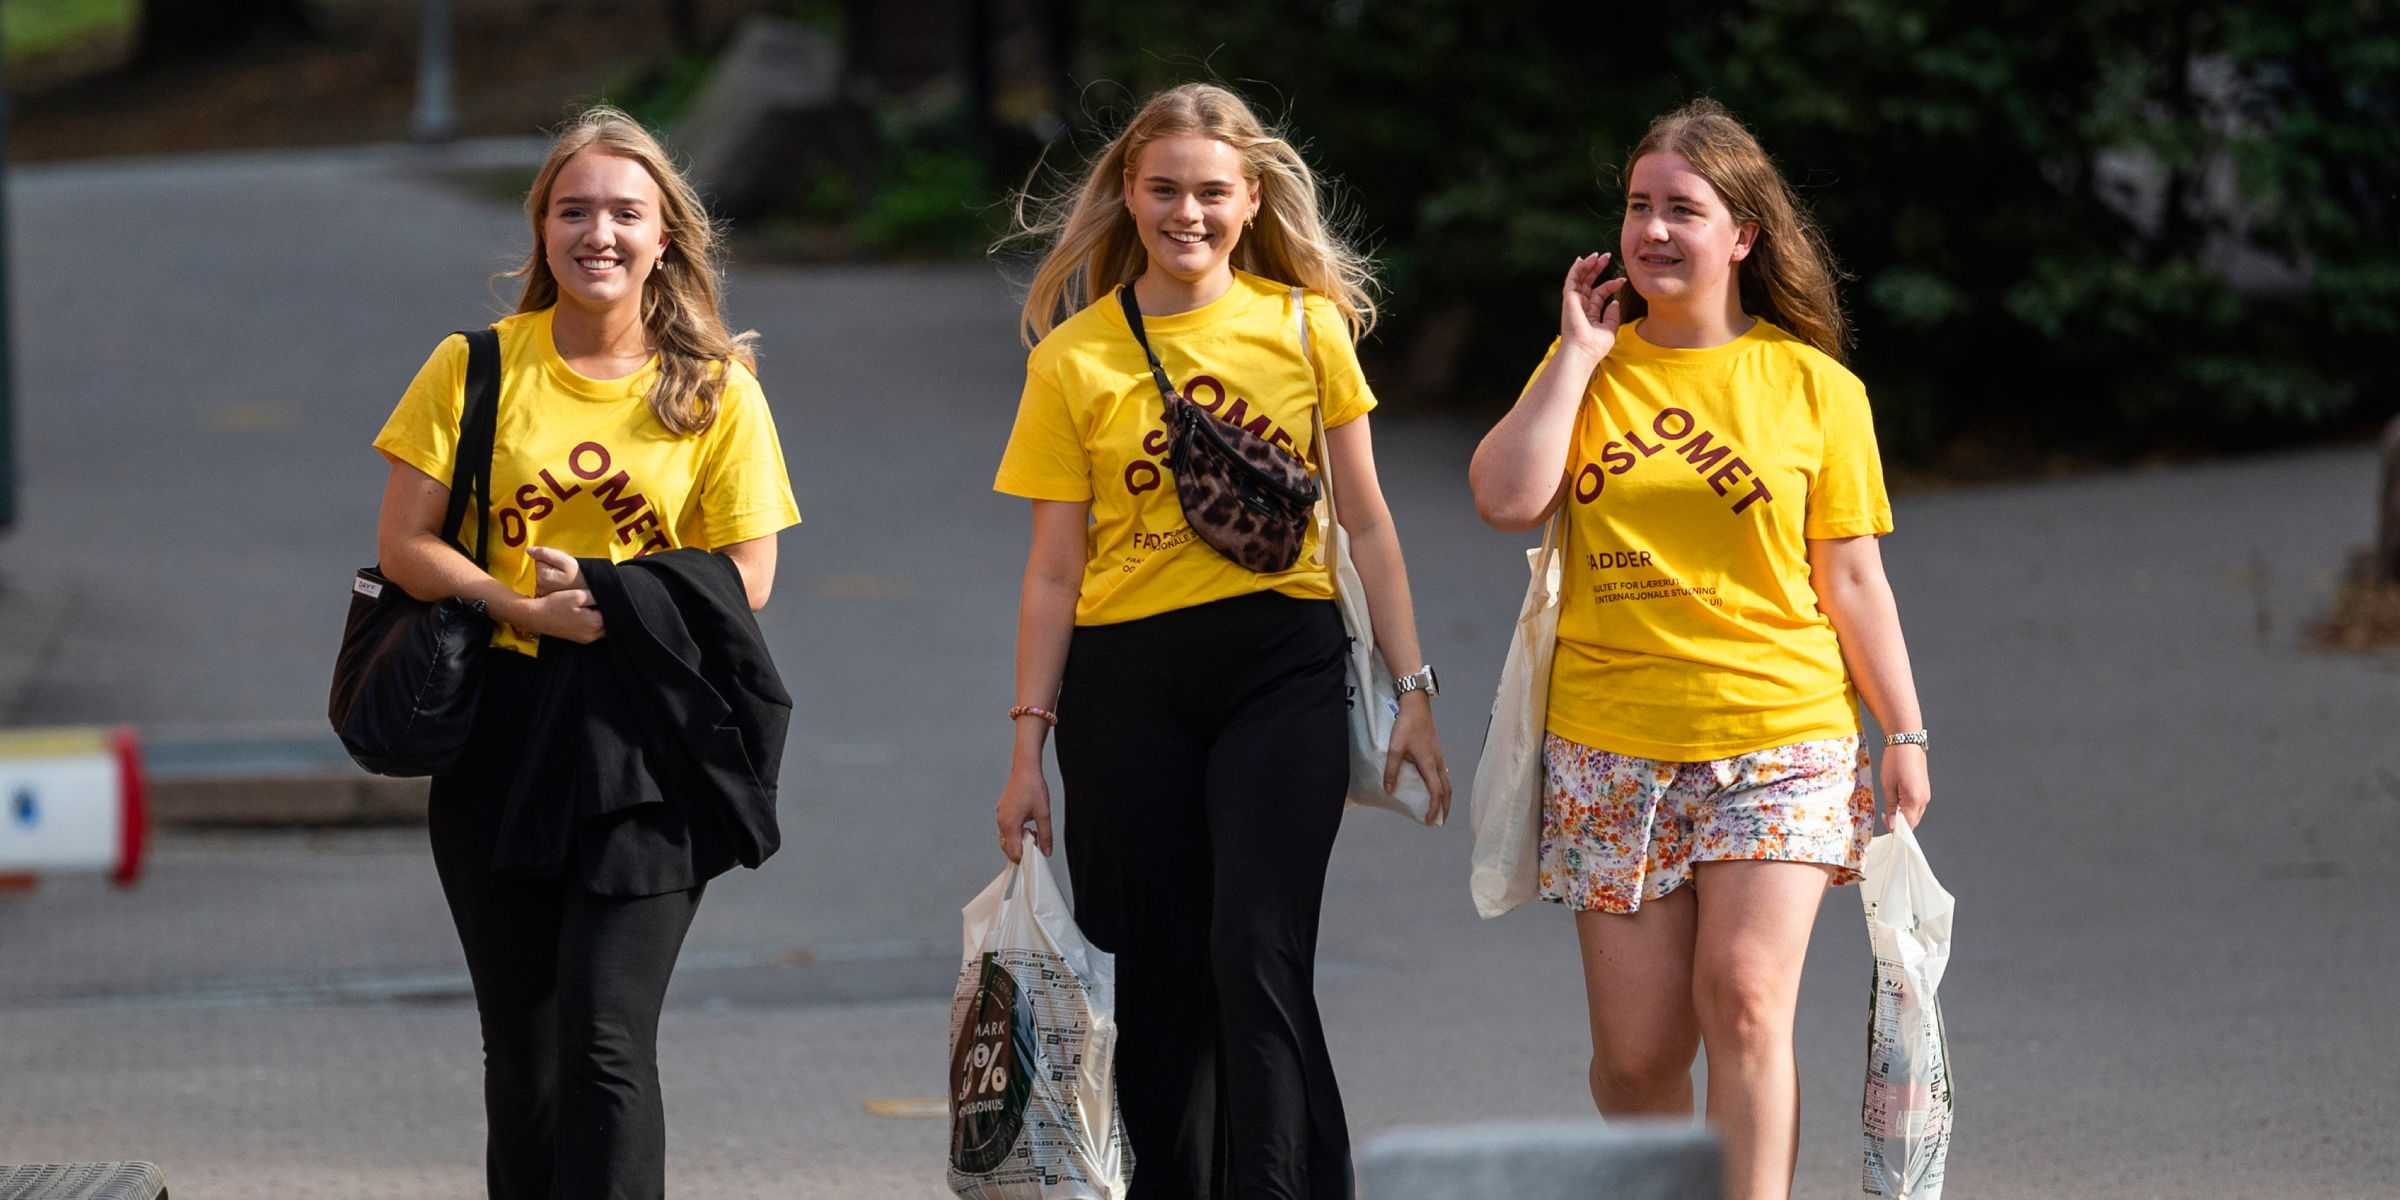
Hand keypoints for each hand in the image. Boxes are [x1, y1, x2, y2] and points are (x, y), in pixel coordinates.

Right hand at [506, 587, 604, 643]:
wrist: (536, 616)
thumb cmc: (556, 604)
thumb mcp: (578, 595)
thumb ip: (596, 596)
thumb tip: (611, 596)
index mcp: (594, 623)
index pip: (614, 614)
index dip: (612, 603)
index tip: (609, 595)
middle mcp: (593, 635)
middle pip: (611, 623)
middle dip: (610, 612)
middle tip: (603, 600)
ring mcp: (587, 639)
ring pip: (604, 629)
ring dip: (603, 618)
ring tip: (596, 606)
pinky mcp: (581, 639)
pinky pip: (596, 632)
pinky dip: (596, 623)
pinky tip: (590, 613)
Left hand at [527, 545, 583, 596]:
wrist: (592, 591)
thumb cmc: (580, 575)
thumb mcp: (566, 561)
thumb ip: (545, 554)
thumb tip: (528, 550)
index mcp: (542, 577)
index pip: (538, 560)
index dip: (550, 560)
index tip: (561, 566)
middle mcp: (539, 588)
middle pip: (539, 570)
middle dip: (550, 569)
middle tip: (564, 574)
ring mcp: (542, 595)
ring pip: (541, 578)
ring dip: (551, 577)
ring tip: (564, 581)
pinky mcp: (545, 599)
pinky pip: (544, 586)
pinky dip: (551, 586)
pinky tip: (561, 588)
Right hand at [996, 761, 1052, 861]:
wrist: (1025, 769)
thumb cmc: (1033, 788)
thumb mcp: (1044, 814)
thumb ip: (1046, 836)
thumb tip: (1046, 852)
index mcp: (1010, 825)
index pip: (1014, 853)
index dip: (1025, 857)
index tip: (1036, 853)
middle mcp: (1001, 822)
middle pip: (1007, 848)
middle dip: (1021, 849)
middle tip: (1036, 840)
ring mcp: (1000, 816)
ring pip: (1006, 838)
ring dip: (1018, 840)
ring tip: (1032, 830)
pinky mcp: (1001, 810)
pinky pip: (1005, 828)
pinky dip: (1014, 832)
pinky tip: (1026, 823)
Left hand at [1385, 693, 1452, 826]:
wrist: (1417, 706)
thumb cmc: (1406, 725)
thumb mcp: (1395, 748)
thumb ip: (1391, 769)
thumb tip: (1389, 789)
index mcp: (1429, 764)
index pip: (1436, 792)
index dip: (1435, 808)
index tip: (1431, 820)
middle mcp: (1437, 762)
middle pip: (1447, 790)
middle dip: (1445, 807)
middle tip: (1441, 821)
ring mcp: (1439, 757)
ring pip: (1447, 782)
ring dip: (1445, 797)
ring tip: (1440, 808)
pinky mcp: (1436, 752)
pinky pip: (1443, 774)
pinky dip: (1442, 786)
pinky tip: (1435, 788)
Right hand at [1560, 252, 1626, 361]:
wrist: (1583, 351)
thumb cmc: (1595, 346)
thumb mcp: (1610, 329)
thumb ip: (1612, 315)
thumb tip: (1615, 301)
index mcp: (1590, 313)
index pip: (1600, 293)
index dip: (1611, 285)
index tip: (1622, 280)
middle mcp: (1581, 306)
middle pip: (1588, 283)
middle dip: (1597, 269)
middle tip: (1606, 257)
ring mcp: (1574, 302)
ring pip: (1579, 279)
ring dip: (1587, 266)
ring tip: (1597, 255)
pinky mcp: (1569, 299)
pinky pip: (1572, 280)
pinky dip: (1576, 269)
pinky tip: (1583, 260)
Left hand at [1881, 743, 1929, 830]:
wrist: (1906, 743)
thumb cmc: (1895, 762)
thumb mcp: (1888, 786)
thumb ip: (1891, 807)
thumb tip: (1892, 825)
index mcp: (1915, 800)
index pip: (1907, 825)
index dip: (1896, 829)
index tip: (1885, 824)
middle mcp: (1924, 800)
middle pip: (1913, 822)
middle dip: (1899, 823)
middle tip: (1884, 816)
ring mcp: (1926, 794)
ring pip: (1915, 814)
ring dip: (1903, 815)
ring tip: (1889, 806)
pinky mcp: (1925, 790)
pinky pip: (1917, 805)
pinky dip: (1907, 808)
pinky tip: (1897, 800)